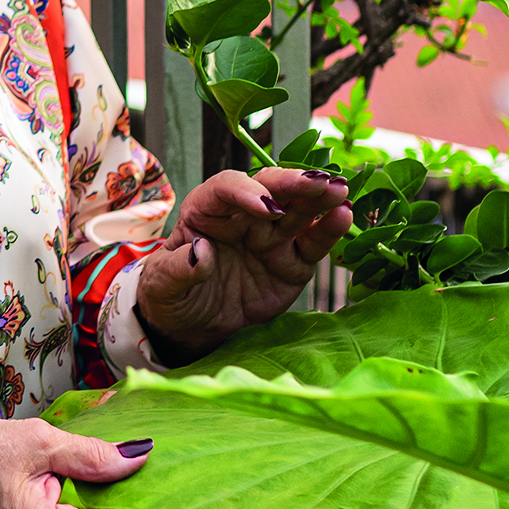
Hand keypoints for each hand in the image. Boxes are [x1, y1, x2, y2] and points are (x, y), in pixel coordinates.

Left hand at [132, 165, 351, 362]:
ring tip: (340, 190)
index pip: (226, 189)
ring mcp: (272, 238)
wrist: (193, 326)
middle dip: (293, 184)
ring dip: (320, 198)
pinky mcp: (294, 262)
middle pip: (270, 189)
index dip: (246, 192)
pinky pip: (314, 243)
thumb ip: (180, 269)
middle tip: (318, 182)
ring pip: (299, 211)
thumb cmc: (172, 295)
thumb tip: (202, 252)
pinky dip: (330, 230)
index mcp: (206, 210)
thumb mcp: (164, 286)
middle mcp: (243, 217)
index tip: (266, 208)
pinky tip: (344, 216)